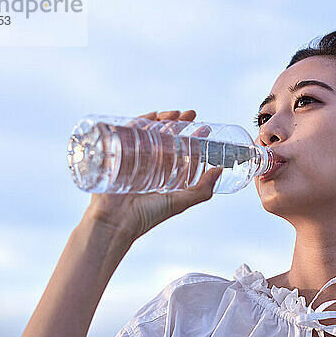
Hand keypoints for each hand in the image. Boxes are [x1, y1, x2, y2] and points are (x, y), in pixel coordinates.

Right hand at [82, 110, 222, 242]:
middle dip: (178, 123)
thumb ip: (200, 191)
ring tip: (174, 114)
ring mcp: (132, 157)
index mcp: (163, 174)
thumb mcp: (179, 202)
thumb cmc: (145, 216)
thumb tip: (219, 170)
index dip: (192, 137)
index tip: (204, 128)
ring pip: (148, 132)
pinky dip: (139, 121)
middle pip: (164, 137)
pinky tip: (151, 116)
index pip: (179, 150)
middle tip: (190, 115)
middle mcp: (148, 164)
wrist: (116, 222)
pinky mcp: (116, 154)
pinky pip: (127, 132)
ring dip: (162, 119)